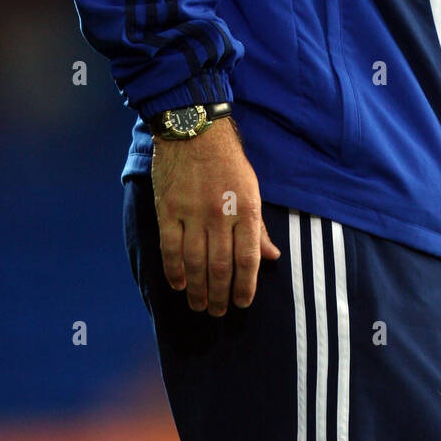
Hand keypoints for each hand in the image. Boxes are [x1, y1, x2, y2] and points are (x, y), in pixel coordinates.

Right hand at [151, 116, 280, 314]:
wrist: (194, 128)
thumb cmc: (227, 159)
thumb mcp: (252, 188)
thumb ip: (258, 226)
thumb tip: (272, 257)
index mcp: (246, 208)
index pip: (248, 258)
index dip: (245, 286)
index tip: (242, 303)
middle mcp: (220, 214)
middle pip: (220, 266)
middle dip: (220, 295)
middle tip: (218, 312)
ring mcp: (192, 213)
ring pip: (195, 263)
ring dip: (197, 289)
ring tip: (199, 305)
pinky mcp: (168, 210)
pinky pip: (171, 248)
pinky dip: (174, 270)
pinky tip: (177, 284)